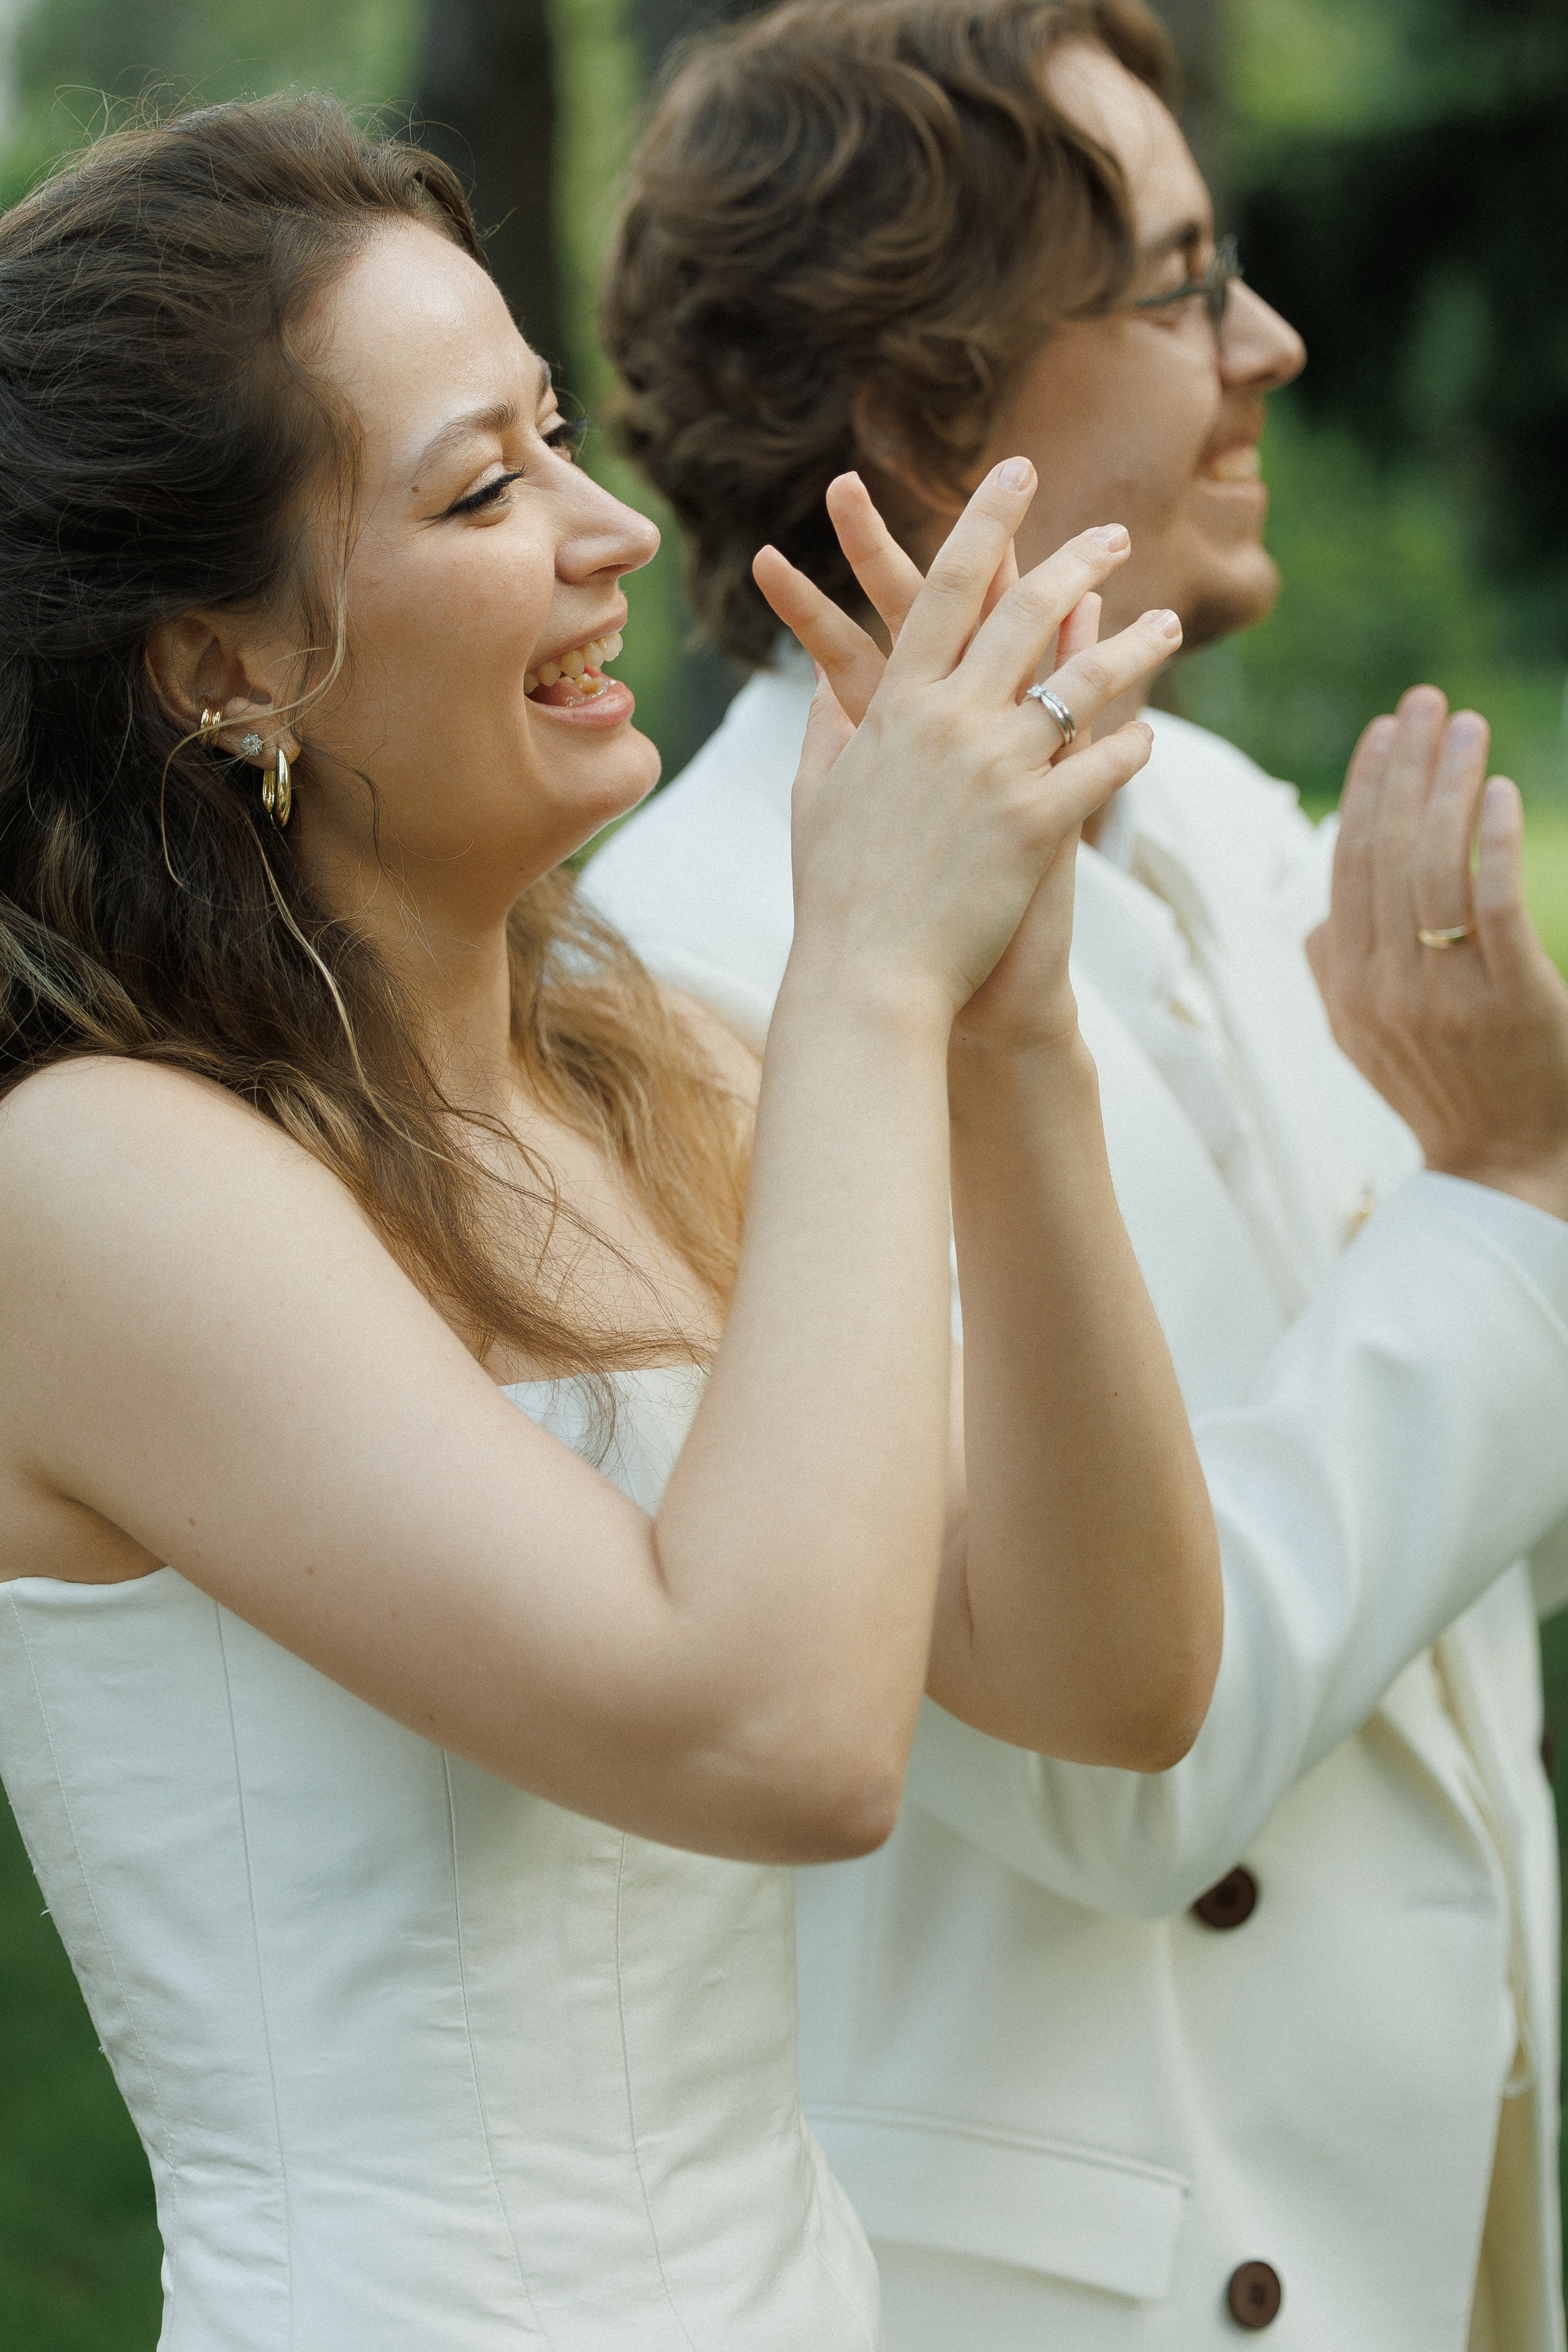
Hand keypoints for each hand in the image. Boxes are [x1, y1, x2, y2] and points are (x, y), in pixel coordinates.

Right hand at [756, 470, 1181, 1044]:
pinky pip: (1102, 766)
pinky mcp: (1037, 823)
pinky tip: (1148, 736)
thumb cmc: (834, 896)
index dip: (985, 522)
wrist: (866, 977)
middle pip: (1023, 614)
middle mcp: (947, 720)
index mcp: (893, 706)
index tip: (1017, 473)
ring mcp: (995, 768)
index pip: (944, 587)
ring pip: (1081, 681)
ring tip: (1169, 622)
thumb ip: (828, 733)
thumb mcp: (815, 800)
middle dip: (1075, 562)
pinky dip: (1129, 747)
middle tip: (1113, 534)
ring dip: (1133, 645)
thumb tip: (829, 690)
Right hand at [1307, 685, 1567, 1220]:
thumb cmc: (1444, 1090)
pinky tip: (1498, 792)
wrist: (1503, 1166)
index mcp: (1345, 986)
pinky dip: (1490, 842)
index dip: (1364, 790)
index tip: (1383, 730)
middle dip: (1405, 766)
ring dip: (1449, 785)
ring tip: (1467, 726)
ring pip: (1433, 868)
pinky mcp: (1508, 999)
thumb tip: (1314, 916)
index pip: (1348, 866)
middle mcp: (1382, 987)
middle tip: (1427, 702)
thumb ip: (1334, 973)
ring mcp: (1442, 995)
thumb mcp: (1364, 1038)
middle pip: (1385, 853)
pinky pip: (1490, 906)